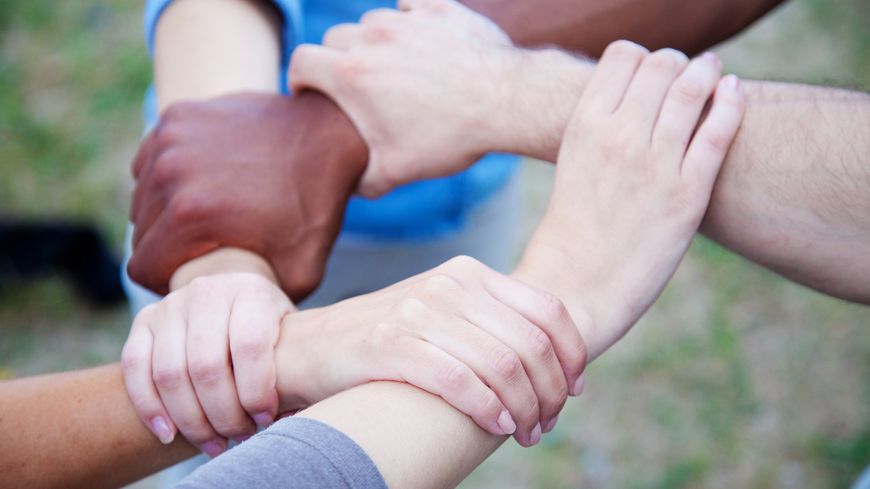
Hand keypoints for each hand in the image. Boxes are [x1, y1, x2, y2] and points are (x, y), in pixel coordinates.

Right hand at [121, 273, 293, 457]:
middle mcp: (208, 291)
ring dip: (191, 420)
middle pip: (207, 366)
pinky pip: (136, 368)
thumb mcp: (289, 334)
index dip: (256, 390)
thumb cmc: (268, 326)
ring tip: (213, 443)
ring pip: (170, 373)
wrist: (233, 295)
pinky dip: (149, 407)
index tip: (264, 418)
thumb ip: (292, 367)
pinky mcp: (144, 319)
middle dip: (223, 414)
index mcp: (251, 291)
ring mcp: (172, 304)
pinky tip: (168, 434)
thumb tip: (287, 415)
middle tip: (239, 437)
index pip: (249, 345)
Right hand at [127, 91, 367, 301]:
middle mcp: (170, 173)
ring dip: (164, 213)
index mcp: (192, 215)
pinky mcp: (176, 117)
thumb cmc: (313, 206)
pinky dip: (166, 177)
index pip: (143, 268)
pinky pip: (150, 162)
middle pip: (140, 233)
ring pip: (141, 197)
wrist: (327, 135)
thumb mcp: (299, 271)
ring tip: (203, 220)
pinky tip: (200, 186)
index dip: (165, 282)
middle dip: (165, 249)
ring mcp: (170, 139)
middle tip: (201, 251)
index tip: (191, 279)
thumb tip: (246, 343)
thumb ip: (260, 308)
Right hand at [275, 256, 587, 446]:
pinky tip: (496, 426)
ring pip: (502, 366)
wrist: (308, 347)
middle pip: (531, 344)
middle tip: (547, 424)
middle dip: (550, 393)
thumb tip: (553, 360)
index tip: (574, 390)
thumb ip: (491, 324)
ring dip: (524, 409)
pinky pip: (458, 381)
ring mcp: (418, 311)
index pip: (548, 310)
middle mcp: (449, 284)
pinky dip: (487, 409)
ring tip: (525, 433)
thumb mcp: (445, 316)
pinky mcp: (390, 344)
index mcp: (470, 273)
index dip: (573, 355)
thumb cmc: (388, 340)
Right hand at [290, 0, 516, 196]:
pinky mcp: (440, 8)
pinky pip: (409, 2)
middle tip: (355, 87)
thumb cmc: (449, 137)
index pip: (300, 61)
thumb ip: (362, 180)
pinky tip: (419, 38)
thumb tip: (348, 185)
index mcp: (352, 74)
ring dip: (372, 41)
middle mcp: (372, 38)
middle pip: (333, 39)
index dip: (299, 79)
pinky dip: (408, 18)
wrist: (507, 102)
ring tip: (392, 68)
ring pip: (370, 21)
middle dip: (335, 61)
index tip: (310, 93)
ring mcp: (407, 19)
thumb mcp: (398, 170)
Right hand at [519, 42, 745, 357]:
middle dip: (676, 64)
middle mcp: (619, 136)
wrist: (572, 290)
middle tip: (682, 77)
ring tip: (711, 75)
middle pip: (661, 64)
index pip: (623, 54)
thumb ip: (600, 127)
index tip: (649, 75)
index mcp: (583, 126)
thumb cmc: (571, 231)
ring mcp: (655, 164)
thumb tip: (635, 99)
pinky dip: (732, 102)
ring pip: (692, 89)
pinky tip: (734, 93)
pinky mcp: (687, 195)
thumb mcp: (573, 162)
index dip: (641, 58)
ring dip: (705, 73)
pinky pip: (719, 132)